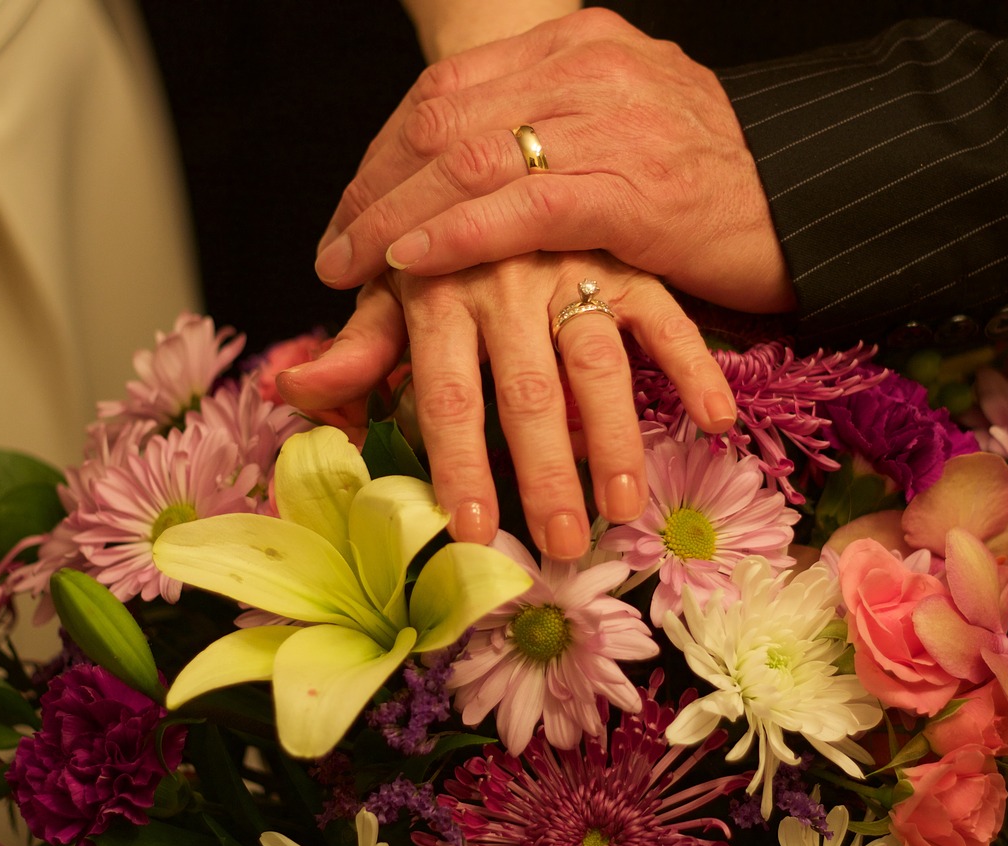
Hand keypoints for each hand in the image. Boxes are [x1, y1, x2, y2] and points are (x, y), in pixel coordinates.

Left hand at [277, 251, 735, 560]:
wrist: (500, 139)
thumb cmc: (439, 236)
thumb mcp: (391, 285)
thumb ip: (357, 344)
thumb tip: (290, 390)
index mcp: (440, 291)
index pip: (449, 395)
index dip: (460, 466)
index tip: (476, 533)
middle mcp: (507, 281)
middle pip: (528, 392)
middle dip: (544, 475)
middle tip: (561, 544)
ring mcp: (573, 269)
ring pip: (598, 362)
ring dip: (615, 438)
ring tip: (625, 506)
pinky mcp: (627, 262)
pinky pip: (667, 318)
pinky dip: (694, 367)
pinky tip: (717, 421)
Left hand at [313, 7, 792, 313]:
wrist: (811, 205)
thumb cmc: (712, 184)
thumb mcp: (624, 134)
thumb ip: (549, 136)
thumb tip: (467, 172)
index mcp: (582, 42)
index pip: (451, 87)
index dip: (386, 151)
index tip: (353, 206)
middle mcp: (590, 68)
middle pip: (443, 117)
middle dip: (373, 186)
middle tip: (333, 248)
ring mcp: (614, 123)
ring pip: (468, 159)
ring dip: (391, 215)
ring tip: (347, 263)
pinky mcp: (635, 189)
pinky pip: (522, 206)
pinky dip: (456, 234)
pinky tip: (408, 260)